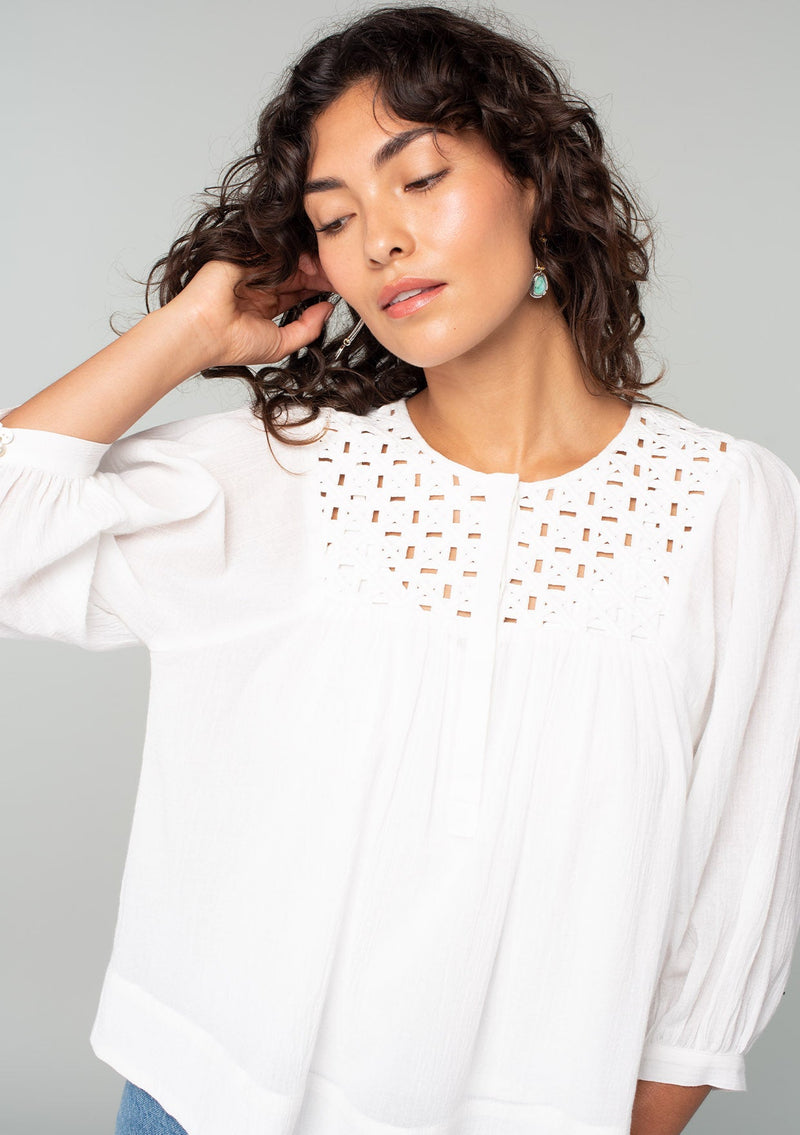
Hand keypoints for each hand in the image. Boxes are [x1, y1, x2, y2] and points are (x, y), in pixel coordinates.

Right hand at [166, 254, 336, 368]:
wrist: (205, 332)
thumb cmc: (234, 344)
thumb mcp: (282, 343)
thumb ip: (308, 328)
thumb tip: (327, 309)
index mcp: (265, 303)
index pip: (298, 289)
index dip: (318, 287)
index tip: (337, 288)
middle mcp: (259, 284)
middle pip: (296, 271)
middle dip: (319, 273)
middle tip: (338, 275)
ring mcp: (252, 269)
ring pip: (288, 258)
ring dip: (310, 262)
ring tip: (327, 269)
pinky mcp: (244, 255)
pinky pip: (273, 249)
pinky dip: (293, 254)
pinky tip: (309, 262)